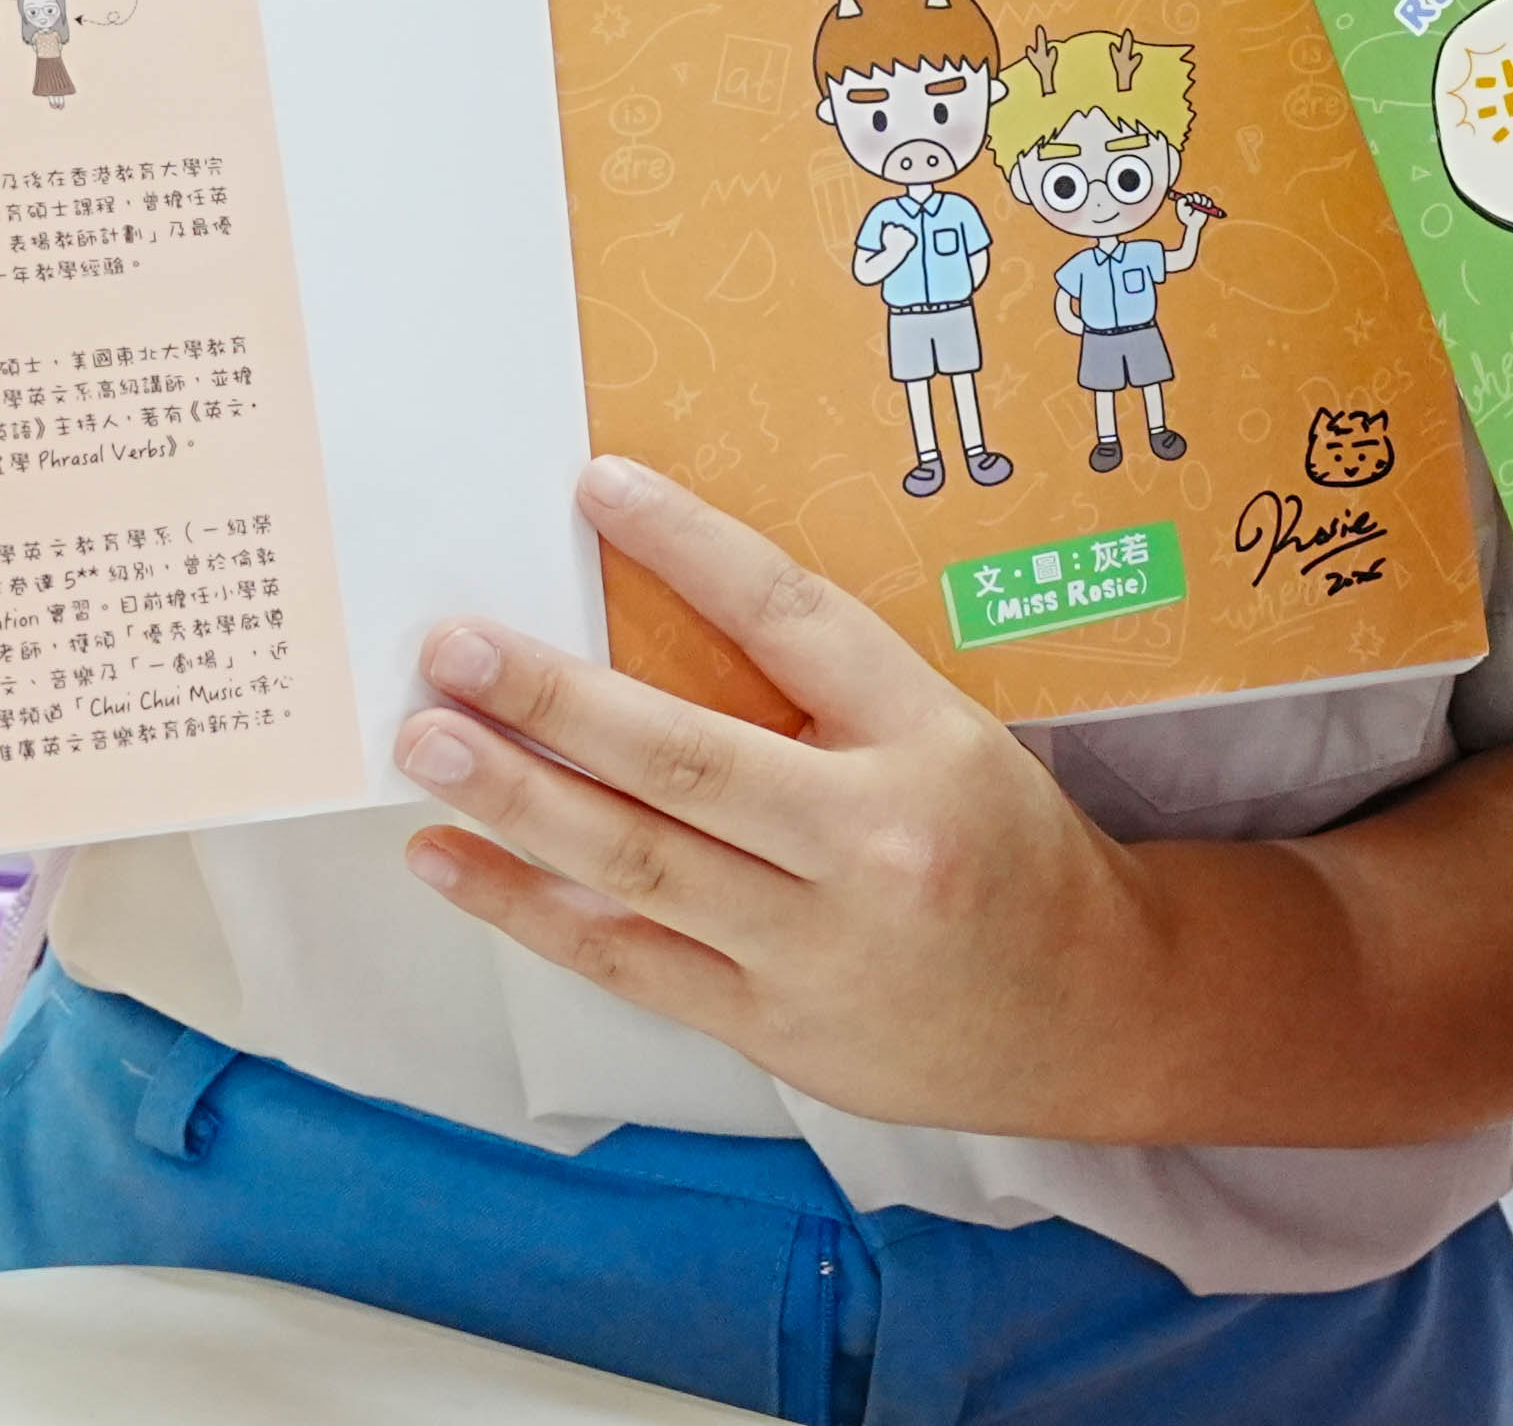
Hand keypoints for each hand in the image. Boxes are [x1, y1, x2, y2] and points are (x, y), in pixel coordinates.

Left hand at [394, 457, 1166, 1134]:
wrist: (1086, 1011)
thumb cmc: (1005, 851)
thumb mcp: (949, 740)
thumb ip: (827, 697)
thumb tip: (649, 620)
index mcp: (927, 740)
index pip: (794, 619)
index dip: (691, 548)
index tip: (596, 487)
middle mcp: (871, 841)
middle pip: (685, 756)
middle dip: (552, 700)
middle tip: (452, 647)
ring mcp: (814, 945)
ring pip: (637, 862)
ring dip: (516, 798)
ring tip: (426, 743)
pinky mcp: (768, 1024)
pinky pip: (625, 959)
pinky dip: (526, 909)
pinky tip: (450, 860)